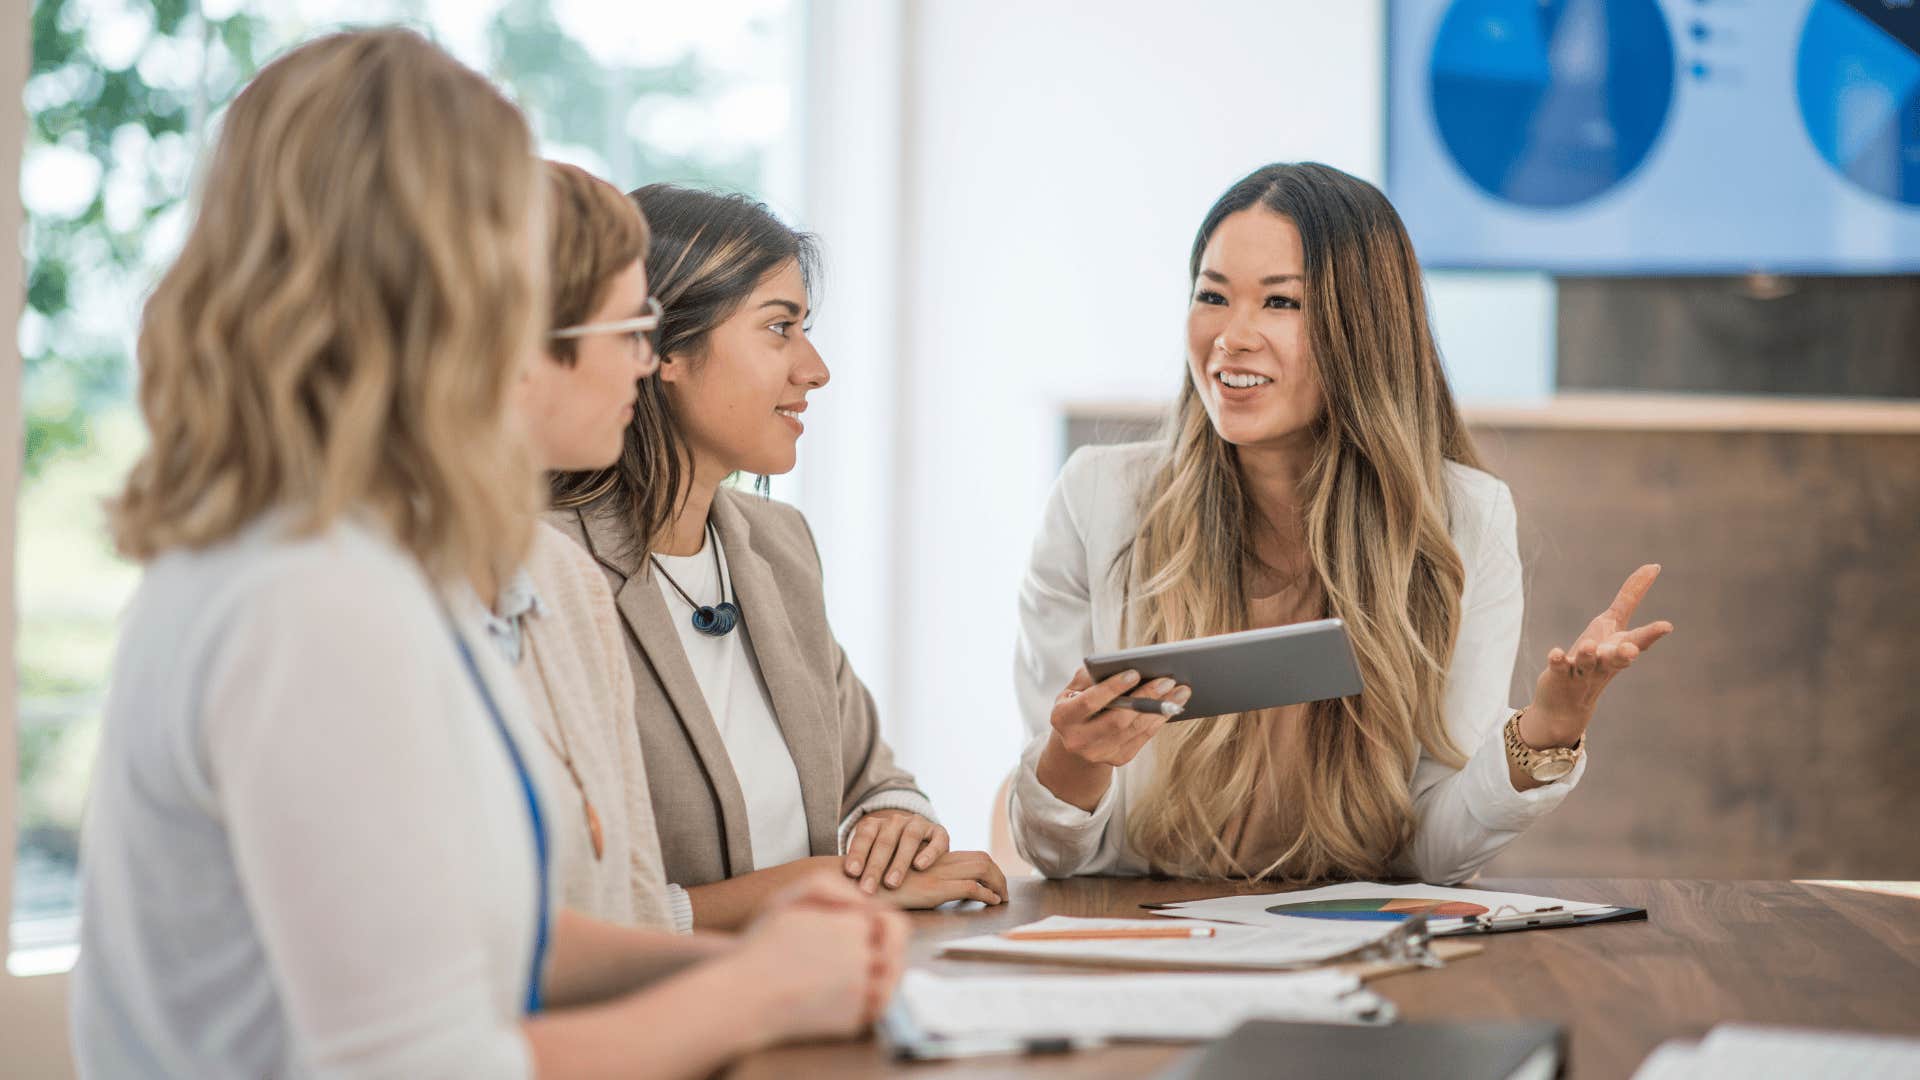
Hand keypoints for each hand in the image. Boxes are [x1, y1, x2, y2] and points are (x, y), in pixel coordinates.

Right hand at [735, 873, 906, 1039]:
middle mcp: (861, 957)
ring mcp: (859, 991)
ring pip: (889, 986)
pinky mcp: (853, 1020)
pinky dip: (864, 1007)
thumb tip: (865, 902)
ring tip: (856, 982)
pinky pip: (873, 1012)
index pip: (892, 924)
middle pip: (895, 956)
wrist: (743, 996)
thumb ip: (831, 890)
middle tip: (873, 961)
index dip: (883, 930)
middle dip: (888, 957)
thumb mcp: (788, 902)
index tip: (874, 936)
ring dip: (880, 983)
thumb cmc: (762, 947)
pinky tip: (842, 1001)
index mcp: (850, 926)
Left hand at [844, 809, 948, 893]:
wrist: (922, 844)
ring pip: (909, 839)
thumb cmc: (888, 859)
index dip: (857, 853)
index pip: (864, 836)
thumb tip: (840, 889)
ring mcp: (918, 824)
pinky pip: (935, 840)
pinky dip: (928, 852)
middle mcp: (896, 821)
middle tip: (868, 888)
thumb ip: (861, 867)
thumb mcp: (873, 858)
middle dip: (875, 866)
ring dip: (899, 862)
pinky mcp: (939, 832)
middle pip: (884, 841)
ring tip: (891, 883)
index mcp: (876, 825)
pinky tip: (920, 866)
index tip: (851, 872)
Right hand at [877, 850, 1008, 908]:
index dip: (987, 868)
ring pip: (982, 868)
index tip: (994, 884)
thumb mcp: (902, 881)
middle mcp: (937, 862)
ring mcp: (937, 873)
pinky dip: (986, 894)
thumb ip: (919, 881)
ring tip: (1002, 898)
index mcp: (931, 859)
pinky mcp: (933, 888)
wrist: (857, 885)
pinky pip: (969, 887)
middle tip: (1003, 892)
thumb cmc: (874, 888)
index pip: (969, 856)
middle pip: (981, 858)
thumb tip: (934, 894)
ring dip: (998, 883)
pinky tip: (991, 902)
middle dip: (998, 875)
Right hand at [1048, 665, 1189, 767]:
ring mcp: (1098, 753)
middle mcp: (1077, 740)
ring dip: (1160, 709)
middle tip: (1167, 680)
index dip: (1112, 688)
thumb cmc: (1078, 701)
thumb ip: (1090, 675)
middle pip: (1118, 719)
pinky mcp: (1117, 759)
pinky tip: (1172, 705)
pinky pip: (1142, 738)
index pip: (1089, 702)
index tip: (1134, 672)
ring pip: (1134, 729)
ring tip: (1179, 690)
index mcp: (1062, 717)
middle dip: (1145, 698)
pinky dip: (1158, 720)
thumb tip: (1121, 664)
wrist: (1077, 737)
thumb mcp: (1075, 687)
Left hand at [1523, 564, 1674, 747]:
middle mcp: (1604, 662)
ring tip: (1591, 646)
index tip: (1667, 626)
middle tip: (1631, 650)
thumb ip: (1630, 597)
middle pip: (1618, 658)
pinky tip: (1556, 653)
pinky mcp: (1559, 675)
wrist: (1567, 702)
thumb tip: (1654, 566)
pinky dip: (1558, 660)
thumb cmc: (1595, 655)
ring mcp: (1582, 670)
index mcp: (1619, 648)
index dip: (1652, 633)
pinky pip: (1559, 667)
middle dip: (1625, 654)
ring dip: (1590, 655)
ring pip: (1588, 663)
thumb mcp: (1612, 623)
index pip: (1639, 640)